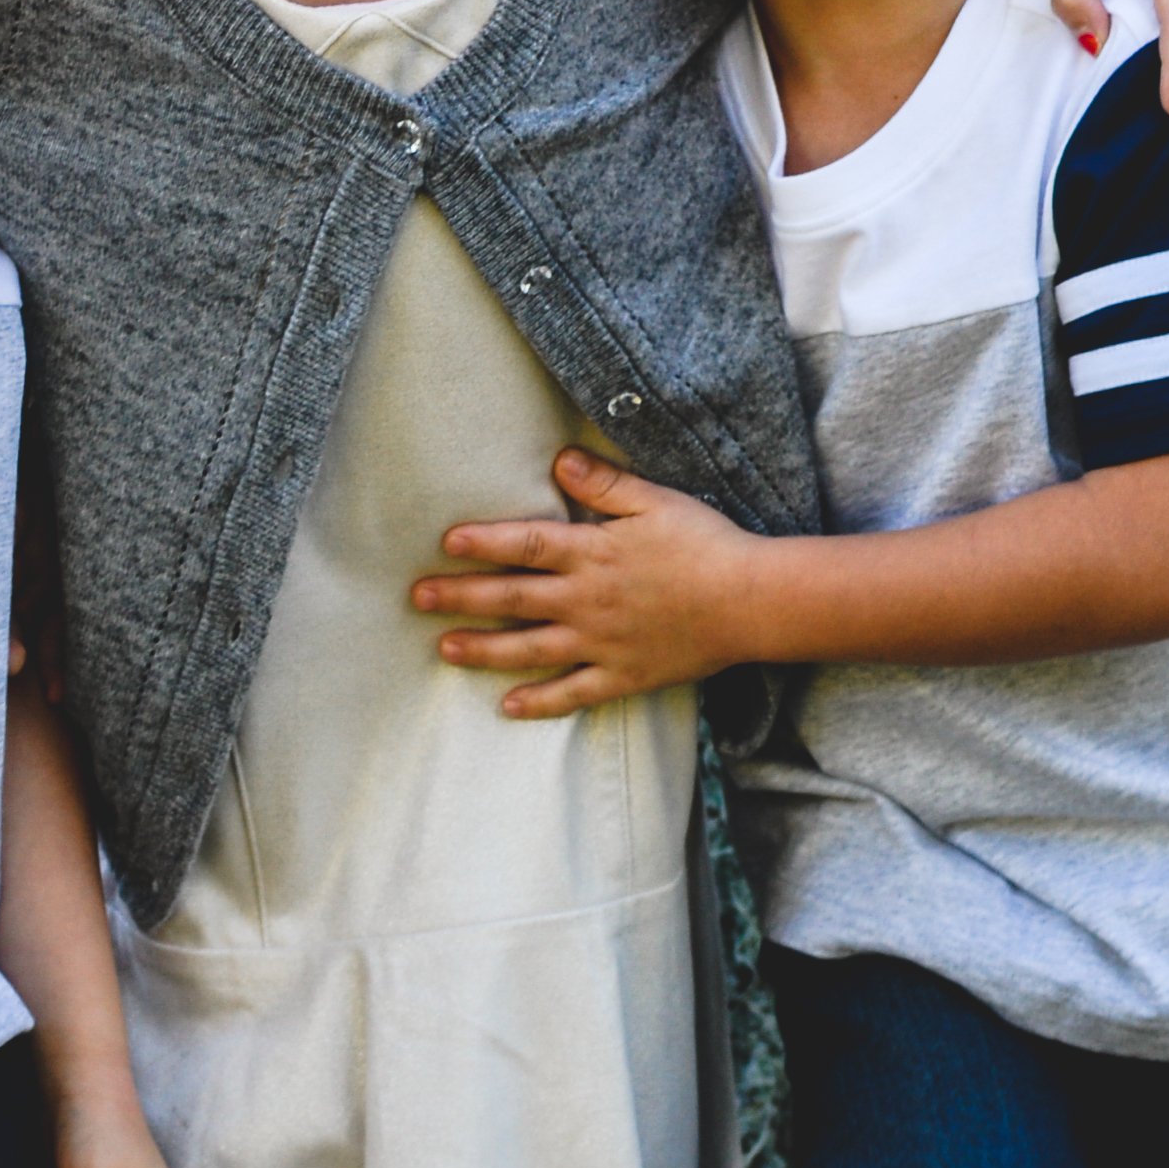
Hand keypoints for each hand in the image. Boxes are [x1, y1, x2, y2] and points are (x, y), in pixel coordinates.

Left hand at [413, 446, 767, 715]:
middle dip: (461, 597)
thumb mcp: (656, 501)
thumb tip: (559, 461)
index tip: (445, 542)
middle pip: (512, 598)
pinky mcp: (622, 676)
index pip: (524, 544)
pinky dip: (538, 703)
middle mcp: (586, 600)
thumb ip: (604, 484)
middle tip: (417, 599)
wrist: (751, 601)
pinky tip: (507, 707)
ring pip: (529, 649)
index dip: (482, 542)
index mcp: (592, 553)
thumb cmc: (706, 544)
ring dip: (483, 650)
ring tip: (444, 649)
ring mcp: (601, 642)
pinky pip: (572, 693)